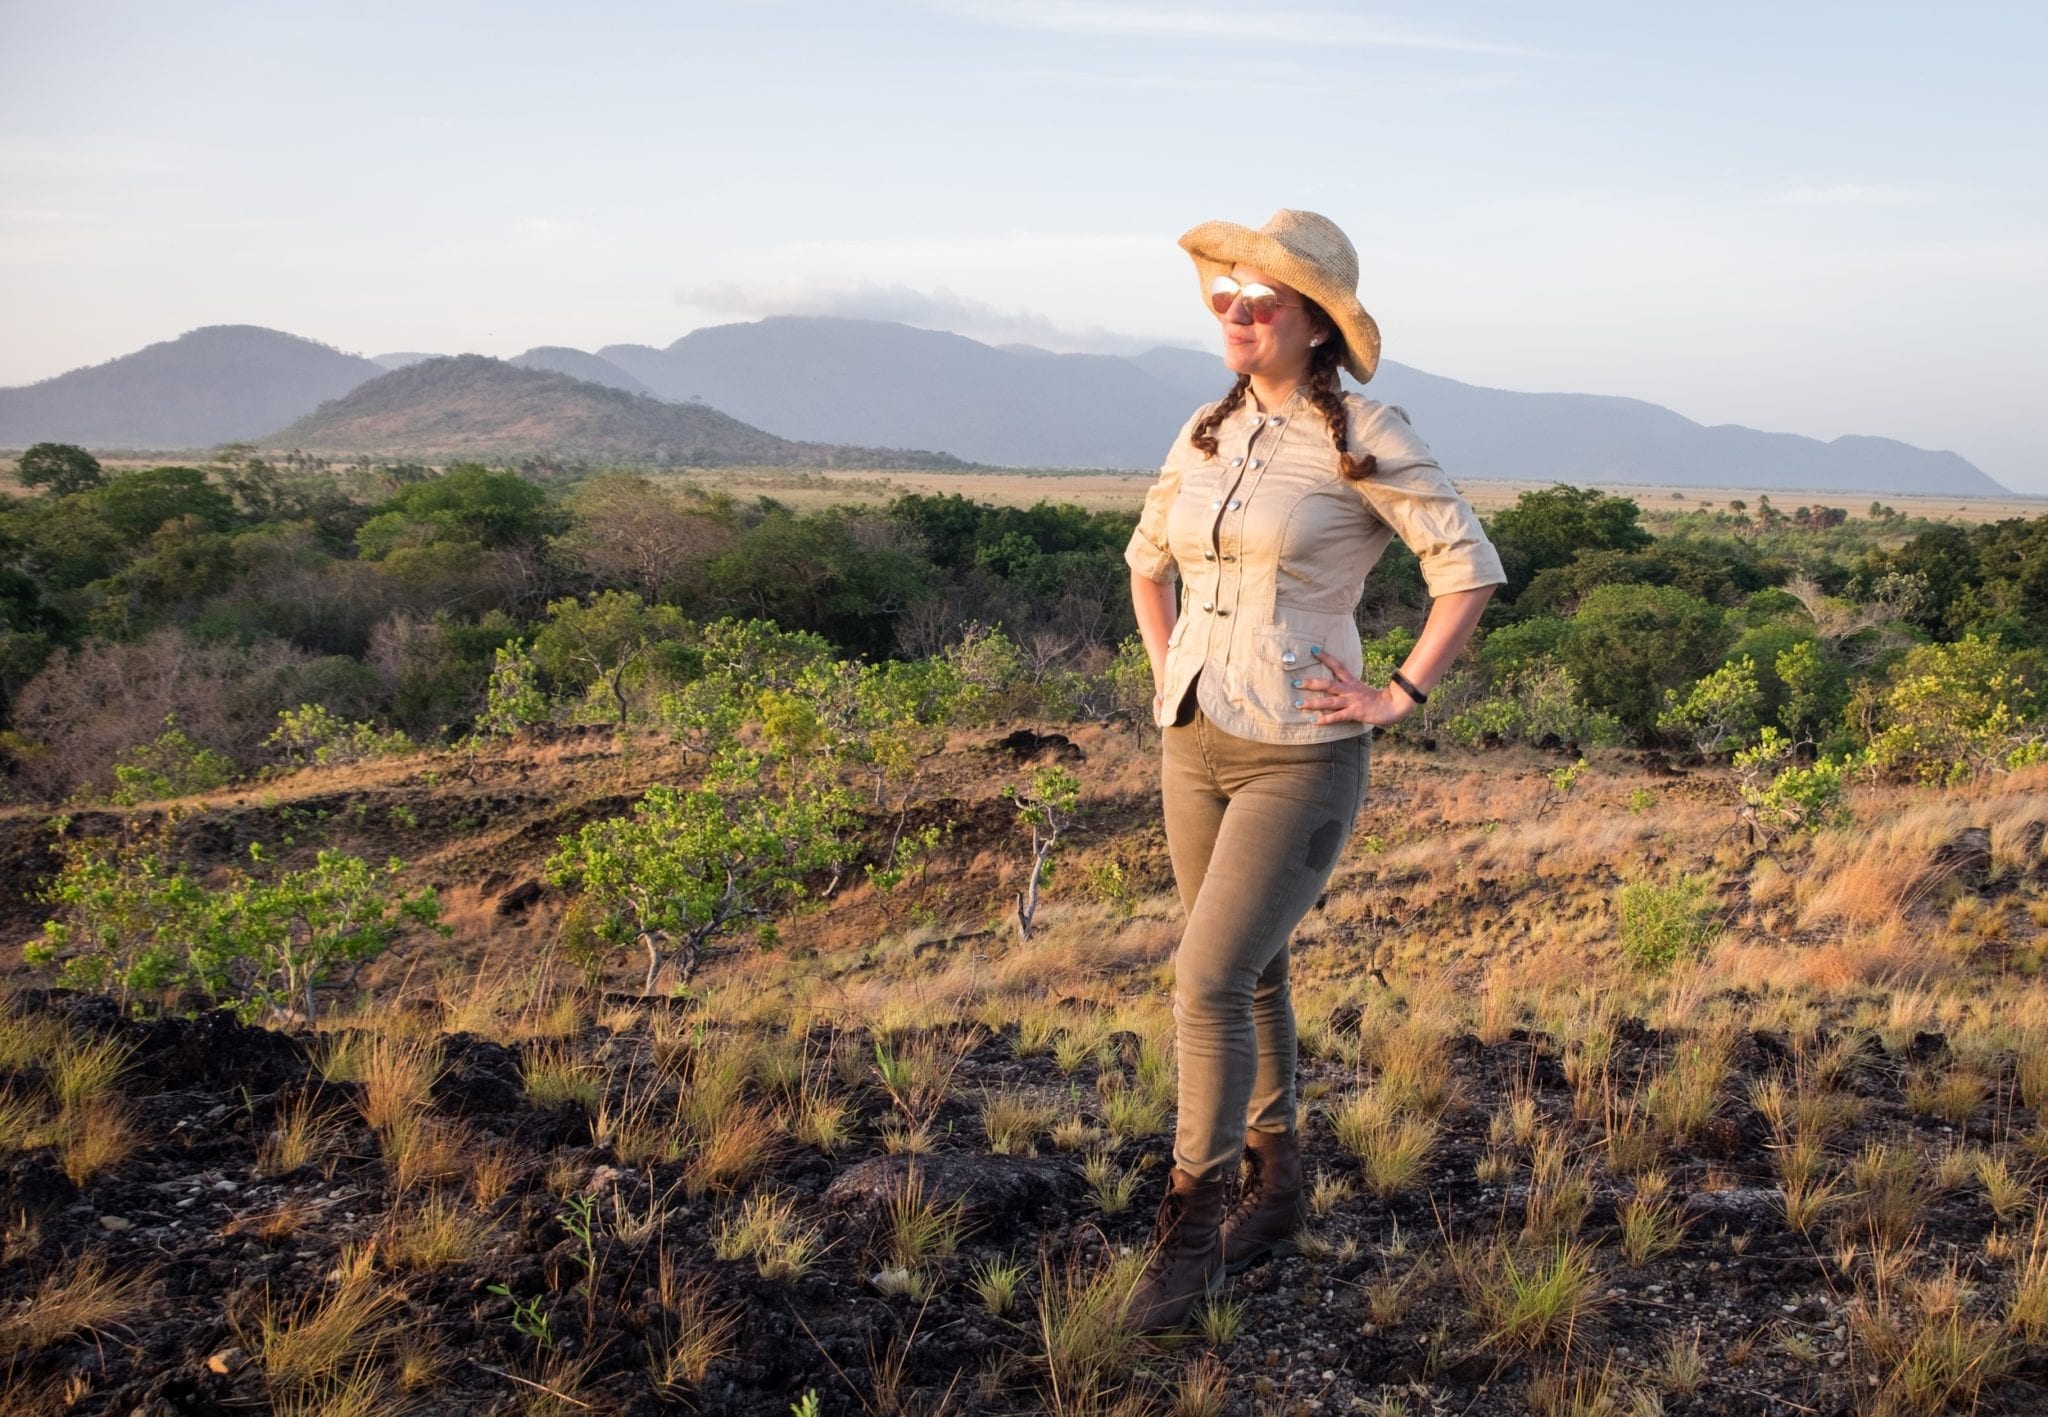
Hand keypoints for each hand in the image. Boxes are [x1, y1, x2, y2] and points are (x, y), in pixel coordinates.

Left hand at [1294, 648, 1415, 727]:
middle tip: (1295, 683)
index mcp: (1352, 682)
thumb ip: (1350, 689)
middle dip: (1311, 683)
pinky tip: (1314, 721)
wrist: (1394, 706)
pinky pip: (1337, 717)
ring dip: (1313, 703)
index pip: (1337, 666)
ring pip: (1329, 701)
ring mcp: (1352, 702)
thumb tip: (1338, 688)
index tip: (1312, 650)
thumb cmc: (1378, 700)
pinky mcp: (1355, 713)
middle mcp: (1350, 690)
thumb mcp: (1362, 690)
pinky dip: (1325, 719)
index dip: (1325, 657)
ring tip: (1299, 704)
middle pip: (1328, 684)